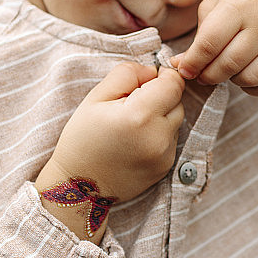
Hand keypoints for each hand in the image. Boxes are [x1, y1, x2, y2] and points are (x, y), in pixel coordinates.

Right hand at [37, 63, 184, 203]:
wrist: (79, 187)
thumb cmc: (82, 138)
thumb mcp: (95, 97)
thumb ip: (127, 74)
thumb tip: (153, 70)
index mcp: (138, 116)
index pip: (173, 83)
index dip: (162, 76)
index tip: (146, 80)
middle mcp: (158, 137)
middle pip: (178, 101)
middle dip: (160, 96)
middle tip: (132, 104)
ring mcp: (164, 155)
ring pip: (176, 121)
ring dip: (161, 116)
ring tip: (132, 125)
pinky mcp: (166, 168)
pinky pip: (171, 140)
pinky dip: (159, 135)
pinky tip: (135, 141)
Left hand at [171, 0, 257, 95]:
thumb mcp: (219, 2)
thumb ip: (200, 34)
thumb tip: (180, 65)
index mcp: (242, 1)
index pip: (210, 42)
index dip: (193, 62)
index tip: (184, 70)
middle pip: (229, 64)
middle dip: (208, 75)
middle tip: (202, 74)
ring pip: (249, 78)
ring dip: (231, 81)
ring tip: (225, 70)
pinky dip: (251, 88)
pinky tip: (244, 75)